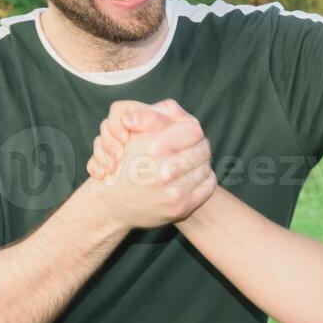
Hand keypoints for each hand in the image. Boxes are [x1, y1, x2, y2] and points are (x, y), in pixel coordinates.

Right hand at [84, 99, 215, 229]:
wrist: (113, 205)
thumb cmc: (126, 166)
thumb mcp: (135, 138)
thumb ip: (156, 120)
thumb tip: (182, 115)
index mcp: (153, 148)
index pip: (193, 131)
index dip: (191, 131)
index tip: (188, 134)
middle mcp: (164, 170)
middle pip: (203, 148)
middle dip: (198, 146)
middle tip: (194, 147)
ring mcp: (174, 191)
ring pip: (206, 166)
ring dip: (201, 162)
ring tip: (192, 162)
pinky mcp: (181, 207)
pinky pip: (208, 186)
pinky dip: (204, 179)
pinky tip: (193, 177)